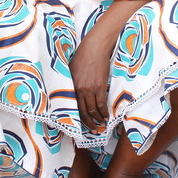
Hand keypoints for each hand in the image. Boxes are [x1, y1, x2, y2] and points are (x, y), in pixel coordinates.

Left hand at [68, 0, 146, 129]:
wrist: (94, 47)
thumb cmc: (82, 56)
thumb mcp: (71, 69)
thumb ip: (71, 81)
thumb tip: (71, 90)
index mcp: (72, 86)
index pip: (75, 107)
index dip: (79, 118)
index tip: (83, 125)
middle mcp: (80, 90)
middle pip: (84, 112)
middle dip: (89, 123)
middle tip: (93, 130)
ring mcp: (91, 88)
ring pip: (94, 110)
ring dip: (98, 119)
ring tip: (101, 125)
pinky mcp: (101, 86)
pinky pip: (102, 103)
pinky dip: (104, 112)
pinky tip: (106, 116)